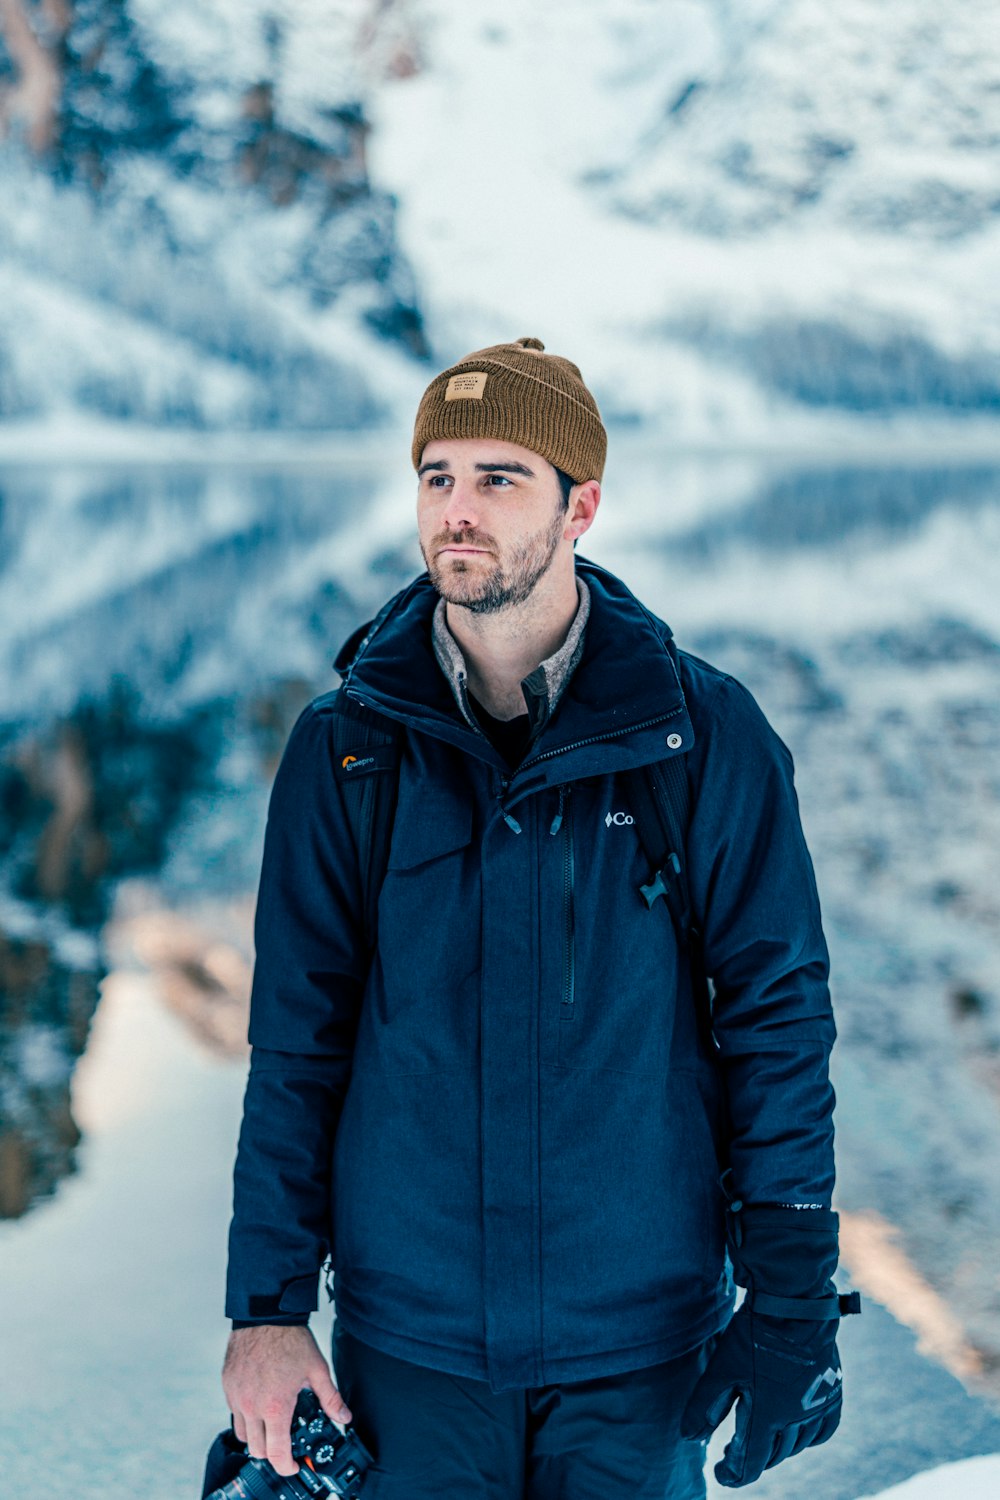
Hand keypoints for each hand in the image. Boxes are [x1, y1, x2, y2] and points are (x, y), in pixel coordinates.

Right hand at [222, 1324, 351, 1476]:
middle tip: (285, 1444)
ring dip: (257, 1436)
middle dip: (272, 1453)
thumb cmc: (291, 1340)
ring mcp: (236, 1396)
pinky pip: (234, 1412)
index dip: (286, 1466)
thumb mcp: (318, 1369)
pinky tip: (260, 1402)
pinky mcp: (228, 1386)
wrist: (266, 1314)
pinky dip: (245, 1416)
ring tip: (272, 1423)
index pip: (276, 1453)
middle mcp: (252, 1406)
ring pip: (242, 1434)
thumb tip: (343, 1417)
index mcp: (275, 1407)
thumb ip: (331, 1399)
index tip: (294, 1465)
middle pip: (257, 1450)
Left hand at [681, 1303, 842, 1487]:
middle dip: (752, 1457)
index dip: (732, 1473)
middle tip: (734, 1450)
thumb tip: (689, 1438)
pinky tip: (795, 1429)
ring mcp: (817, 1407)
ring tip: (760, 1437)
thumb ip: (705, 1406)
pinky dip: (807, 1438)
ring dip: (776, 1447)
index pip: (750, 1464)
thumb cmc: (754, 1333)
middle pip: (772, 1456)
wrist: (795, 1303)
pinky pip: (823, 1431)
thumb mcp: (722, 1367)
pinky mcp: (833, 1393)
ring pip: (797, 1445)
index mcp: (767, 1416)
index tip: (721, 1471)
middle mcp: (795, 1419)